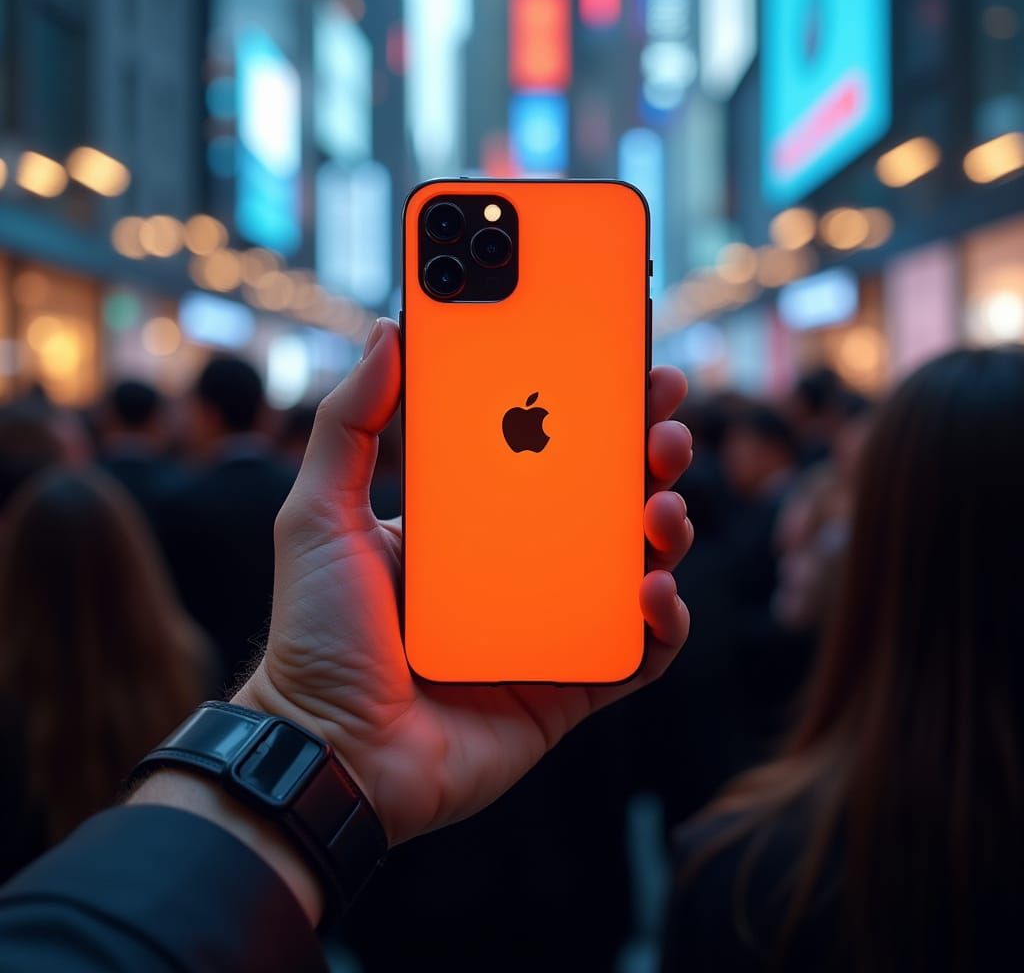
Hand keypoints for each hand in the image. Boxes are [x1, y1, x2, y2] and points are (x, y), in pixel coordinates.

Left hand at [236, 318, 693, 845]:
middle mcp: (517, 569)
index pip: (544, 453)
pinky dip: (664, 623)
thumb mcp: (321, 513)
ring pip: (633, 568)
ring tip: (663, 508)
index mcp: (471, 524)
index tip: (621, 369)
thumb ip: (349, 424)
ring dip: (666, 530)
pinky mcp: (570, 687)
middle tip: (666, 426)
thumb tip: (386, 332)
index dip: (589, 412)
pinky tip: (654, 593)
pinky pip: (638, 652)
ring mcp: (548, 627)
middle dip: (647, 458)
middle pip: (602, 504)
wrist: (329, 753)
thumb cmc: (318, 634)